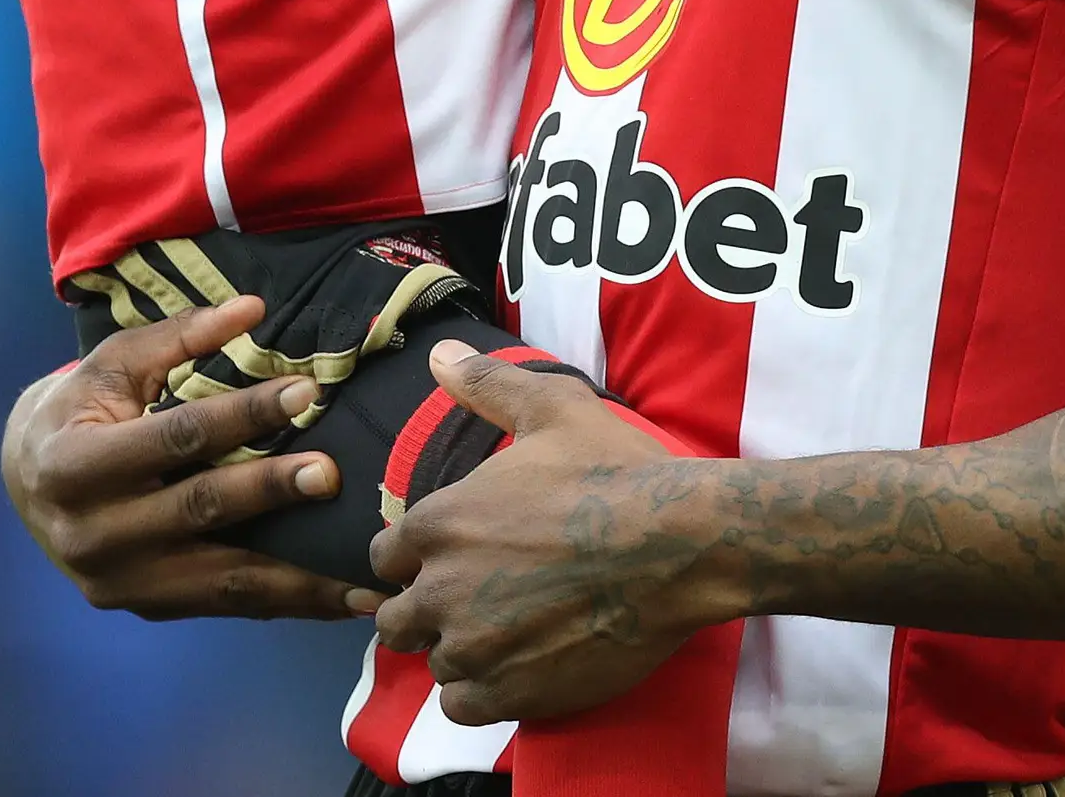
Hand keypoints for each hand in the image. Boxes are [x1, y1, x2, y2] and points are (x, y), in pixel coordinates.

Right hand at [0, 295, 373, 620]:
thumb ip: (179, 337)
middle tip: (333, 474)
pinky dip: (286, 604)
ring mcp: (121, 583)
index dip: (242, 414)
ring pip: (222, 582)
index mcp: (76, 466)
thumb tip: (253, 308)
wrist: (29, 484)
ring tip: (362, 575)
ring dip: (298, 579)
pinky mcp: (147, 609)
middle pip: (199, 510)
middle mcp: (94, 535)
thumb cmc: (81, 409)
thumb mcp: (115, 363)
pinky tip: (340, 601)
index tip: (304, 391)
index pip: (176, 438)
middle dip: (270, 490)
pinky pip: (226, 607)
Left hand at [367, 341, 726, 725]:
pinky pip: (465, 708)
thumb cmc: (614, 472)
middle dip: (427, 613)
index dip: (416, 559)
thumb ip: (488, 386)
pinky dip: (484, 693)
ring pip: (435, 666)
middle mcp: (440, 590)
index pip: (386, 557)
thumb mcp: (552, 409)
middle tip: (477, 602)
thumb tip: (439, 356)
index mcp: (438, 523)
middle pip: (396, 622)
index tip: (453, 558)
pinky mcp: (509, 693)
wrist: (678, 544)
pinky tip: (520, 669)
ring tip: (506, 637)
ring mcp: (473, 648)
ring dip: (461, 654)